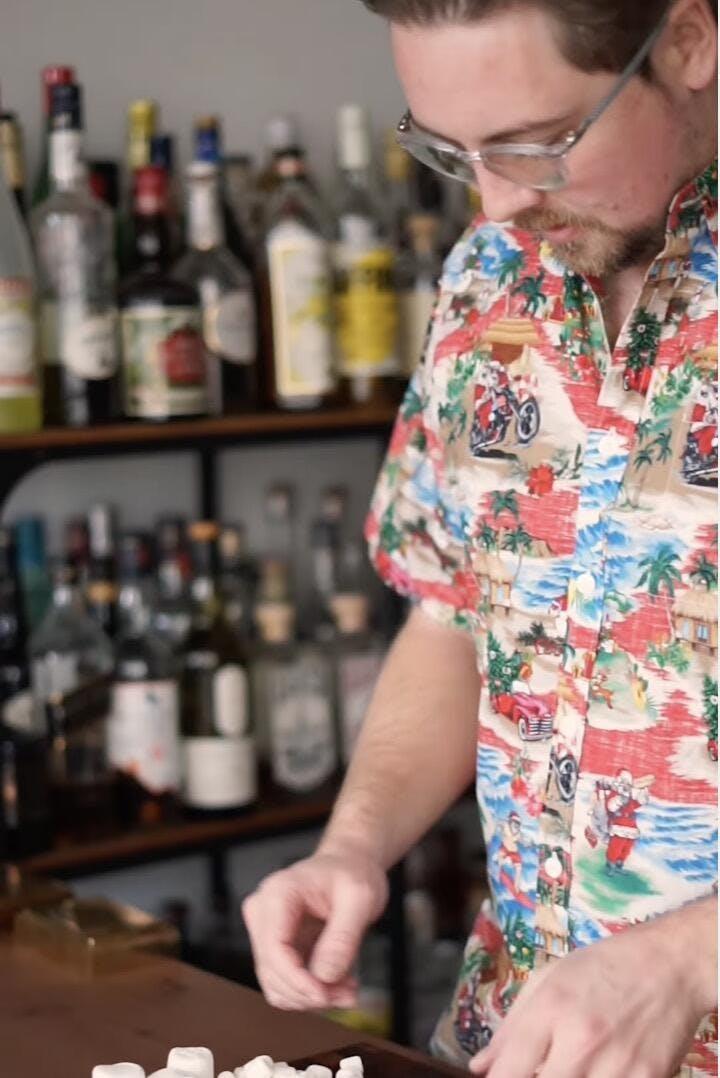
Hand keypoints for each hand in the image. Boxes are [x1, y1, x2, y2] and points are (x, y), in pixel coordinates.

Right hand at [242, 846, 387, 1011]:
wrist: (348, 866)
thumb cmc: (353, 873)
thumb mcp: (361, 898)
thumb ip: (343, 937)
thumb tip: (324, 977)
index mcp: (278, 893)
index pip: (274, 948)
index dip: (298, 980)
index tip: (326, 995)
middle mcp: (262, 912)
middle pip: (272, 971)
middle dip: (310, 992)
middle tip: (349, 994)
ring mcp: (264, 931)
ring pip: (276, 984)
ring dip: (312, 997)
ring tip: (347, 989)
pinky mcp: (274, 948)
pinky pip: (284, 983)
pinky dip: (309, 993)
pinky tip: (337, 984)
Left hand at [469, 908, 711, 1077]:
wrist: (667, 965)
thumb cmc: (601, 968)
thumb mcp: (548, 980)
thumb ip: (511, 1026)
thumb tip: (479, 1066)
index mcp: (550, 1009)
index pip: (509, 1071)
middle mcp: (580, 1040)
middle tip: (541, 1069)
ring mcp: (616, 1065)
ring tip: (570, 1066)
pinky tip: (599, 1070)